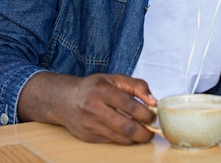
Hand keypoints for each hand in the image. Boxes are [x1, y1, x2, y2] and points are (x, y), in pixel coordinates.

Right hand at [19, 72, 156, 144]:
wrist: (66, 100)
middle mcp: (94, 108)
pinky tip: (130, 134)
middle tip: (152, 131)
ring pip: (120, 138)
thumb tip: (153, 101)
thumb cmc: (94, 87)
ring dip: (136, 138)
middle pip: (125, 126)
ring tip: (144, 133)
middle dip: (144, 132)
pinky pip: (112, 142)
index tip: (153, 116)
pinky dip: (124, 140)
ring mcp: (90, 125)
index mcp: (103, 90)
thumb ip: (137, 86)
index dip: (146, 113)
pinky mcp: (88, 137)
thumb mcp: (115, 79)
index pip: (130, 105)